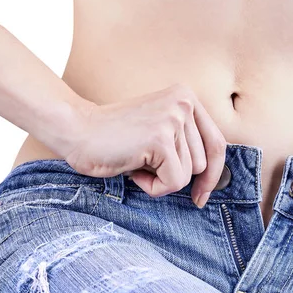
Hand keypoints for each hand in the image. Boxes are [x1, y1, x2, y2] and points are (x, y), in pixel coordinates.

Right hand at [58, 84, 226, 207]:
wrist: (75, 131)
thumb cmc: (115, 140)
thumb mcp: (160, 133)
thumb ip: (186, 143)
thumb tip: (214, 180)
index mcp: (187, 97)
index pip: (217, 144)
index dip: (214, 174)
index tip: (202, 195)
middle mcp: (185, 102)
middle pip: (203, 164)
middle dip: (175, 175)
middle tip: (144, 163)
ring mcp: (174, 118)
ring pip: (188, 174)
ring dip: (161, 180)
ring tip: (137, 162)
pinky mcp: (161, 138)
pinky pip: (174, 182)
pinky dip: (152, 186)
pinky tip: (133, 169)